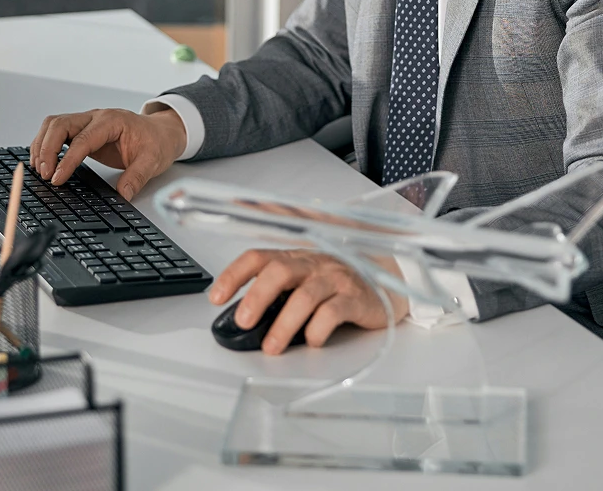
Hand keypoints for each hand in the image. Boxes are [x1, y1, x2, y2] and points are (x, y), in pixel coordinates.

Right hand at [29, 107, 186, 199]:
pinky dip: (46, 144)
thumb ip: (137, 177)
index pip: (82, 139)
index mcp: (112, 121)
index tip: (57, 178)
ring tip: (40, 169)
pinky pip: (57, 132)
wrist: (160, 132)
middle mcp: (96, 118)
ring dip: (42, 145)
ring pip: (54, 125)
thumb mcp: (152, 160)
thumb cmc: (156, 142)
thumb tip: (123, 195)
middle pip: (60, 124)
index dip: (67, 160)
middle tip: (44, 174)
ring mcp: (87, 122)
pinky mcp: (82, 131)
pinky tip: (44, 161)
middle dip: (47, 148)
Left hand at [208, 249, 408, 353]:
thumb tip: (242, 318)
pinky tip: (311, 341)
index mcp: (295, 258)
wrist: (386, 284)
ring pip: (304, 296)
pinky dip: (317, 330)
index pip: (258, 257)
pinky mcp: (355, 297)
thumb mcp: (305, 282)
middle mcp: (313, 264)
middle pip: (279, 271)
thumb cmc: (338, 285)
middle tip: (244, 322)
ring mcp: (335, 278)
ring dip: (283, 324)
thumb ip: (278, 294)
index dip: (235, 274)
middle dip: (257, 297)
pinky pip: (333, 312)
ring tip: (272, 346)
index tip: (216, 297)